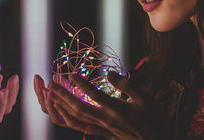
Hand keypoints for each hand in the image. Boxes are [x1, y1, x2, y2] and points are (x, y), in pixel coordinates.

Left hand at [46, 72, 168, 139]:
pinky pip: (79, 126)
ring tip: (50, 94)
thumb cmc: (152, 117)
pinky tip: (60, 110)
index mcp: (117, 110)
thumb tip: (110, 73)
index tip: (71, 74)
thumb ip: (128, 85)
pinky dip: (67, 118)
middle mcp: (106, 120)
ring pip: (76, 118)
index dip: (82, 84)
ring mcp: (101, 127)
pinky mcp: (100, 131)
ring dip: (62, 106)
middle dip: (63, 95)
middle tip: (51, 83)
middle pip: (79, 108)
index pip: (95, 96)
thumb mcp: (146, 98)